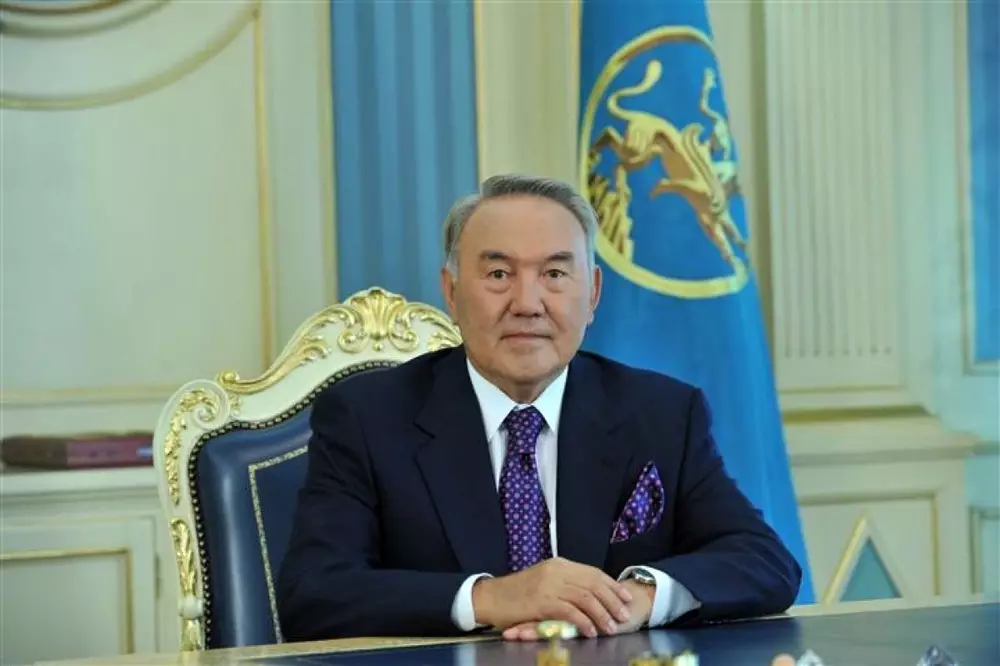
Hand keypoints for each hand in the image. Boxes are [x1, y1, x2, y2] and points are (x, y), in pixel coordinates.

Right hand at [472, 557, 633, 638]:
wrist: (490, 597)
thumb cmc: (516, 592)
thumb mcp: (543, 579)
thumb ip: (563, 582)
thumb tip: (587, 592)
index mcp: (559, 564)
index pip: (593, 573)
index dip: (611, 585)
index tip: (625, 597)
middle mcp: (557, 571)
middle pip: (593, 584)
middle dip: (612, 600)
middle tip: (624, 614)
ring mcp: (549, 585)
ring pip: (585, 598)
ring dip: (601, 614)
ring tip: (611, 627)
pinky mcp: (542, 601)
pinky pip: (570, 611)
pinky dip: (584, 622)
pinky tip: (591, 631)